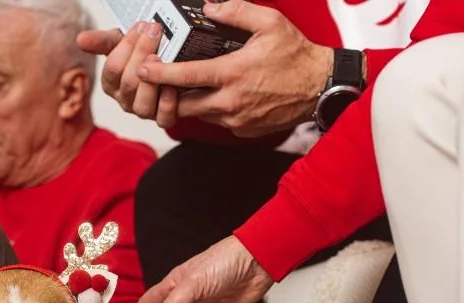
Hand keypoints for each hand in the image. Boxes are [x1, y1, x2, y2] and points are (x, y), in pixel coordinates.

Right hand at [78, 23, 181, 127]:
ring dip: (151, 82)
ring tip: (159, 58)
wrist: (170, 68)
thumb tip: (80, 39)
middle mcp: (125, 100)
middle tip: (154, 32)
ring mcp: (144, 111)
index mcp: (111, 84)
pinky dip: (168, 104)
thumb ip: (103, 41)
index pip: (113, 68)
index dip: (126, 46)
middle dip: (141, 54)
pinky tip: (172, 86)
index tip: (140, 26)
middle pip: (128, 83)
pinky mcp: (164, 119)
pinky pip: (163, 119)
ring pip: (142, 105)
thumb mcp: (122, 44)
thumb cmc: (142, 57)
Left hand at [135, 1, 331, 138]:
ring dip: (188, 101)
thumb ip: (237, 11)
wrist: (319, 87)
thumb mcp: (270, 23)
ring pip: (197, 114)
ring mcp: (235, 120)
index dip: (160, 73)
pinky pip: (215, 121)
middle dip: (167, 93)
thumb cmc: (296, 56)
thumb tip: (210, 7)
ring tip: (185, 84)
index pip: (186, 77)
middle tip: (159, 78)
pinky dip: (209, 109)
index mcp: (233, 74)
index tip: (144, 68)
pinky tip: (213, 93)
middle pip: (182, 104)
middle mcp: (230, 102)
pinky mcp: (242, 130)